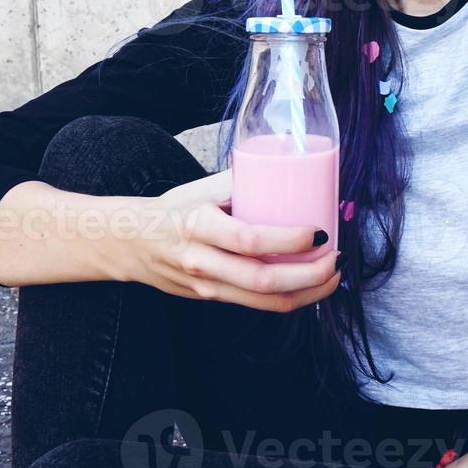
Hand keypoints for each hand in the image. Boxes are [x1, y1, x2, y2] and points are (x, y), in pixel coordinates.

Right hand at [110, 167, 340, 311]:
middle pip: (262, 280)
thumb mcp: (202, 189)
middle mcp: (201, 261)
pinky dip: (289, 298)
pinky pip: (255, 305)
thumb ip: (241, 180)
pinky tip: (309, 286)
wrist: (130, 243)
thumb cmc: (173, 209)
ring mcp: (205, 286)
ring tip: (333, 276)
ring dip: (307, 293)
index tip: (321, 231)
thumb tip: (289, 162)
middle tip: (338, 259)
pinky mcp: (211, 299)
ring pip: (264, 302)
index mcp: (199, 226)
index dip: (289, 241)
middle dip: (310, 275)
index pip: (249, 240)